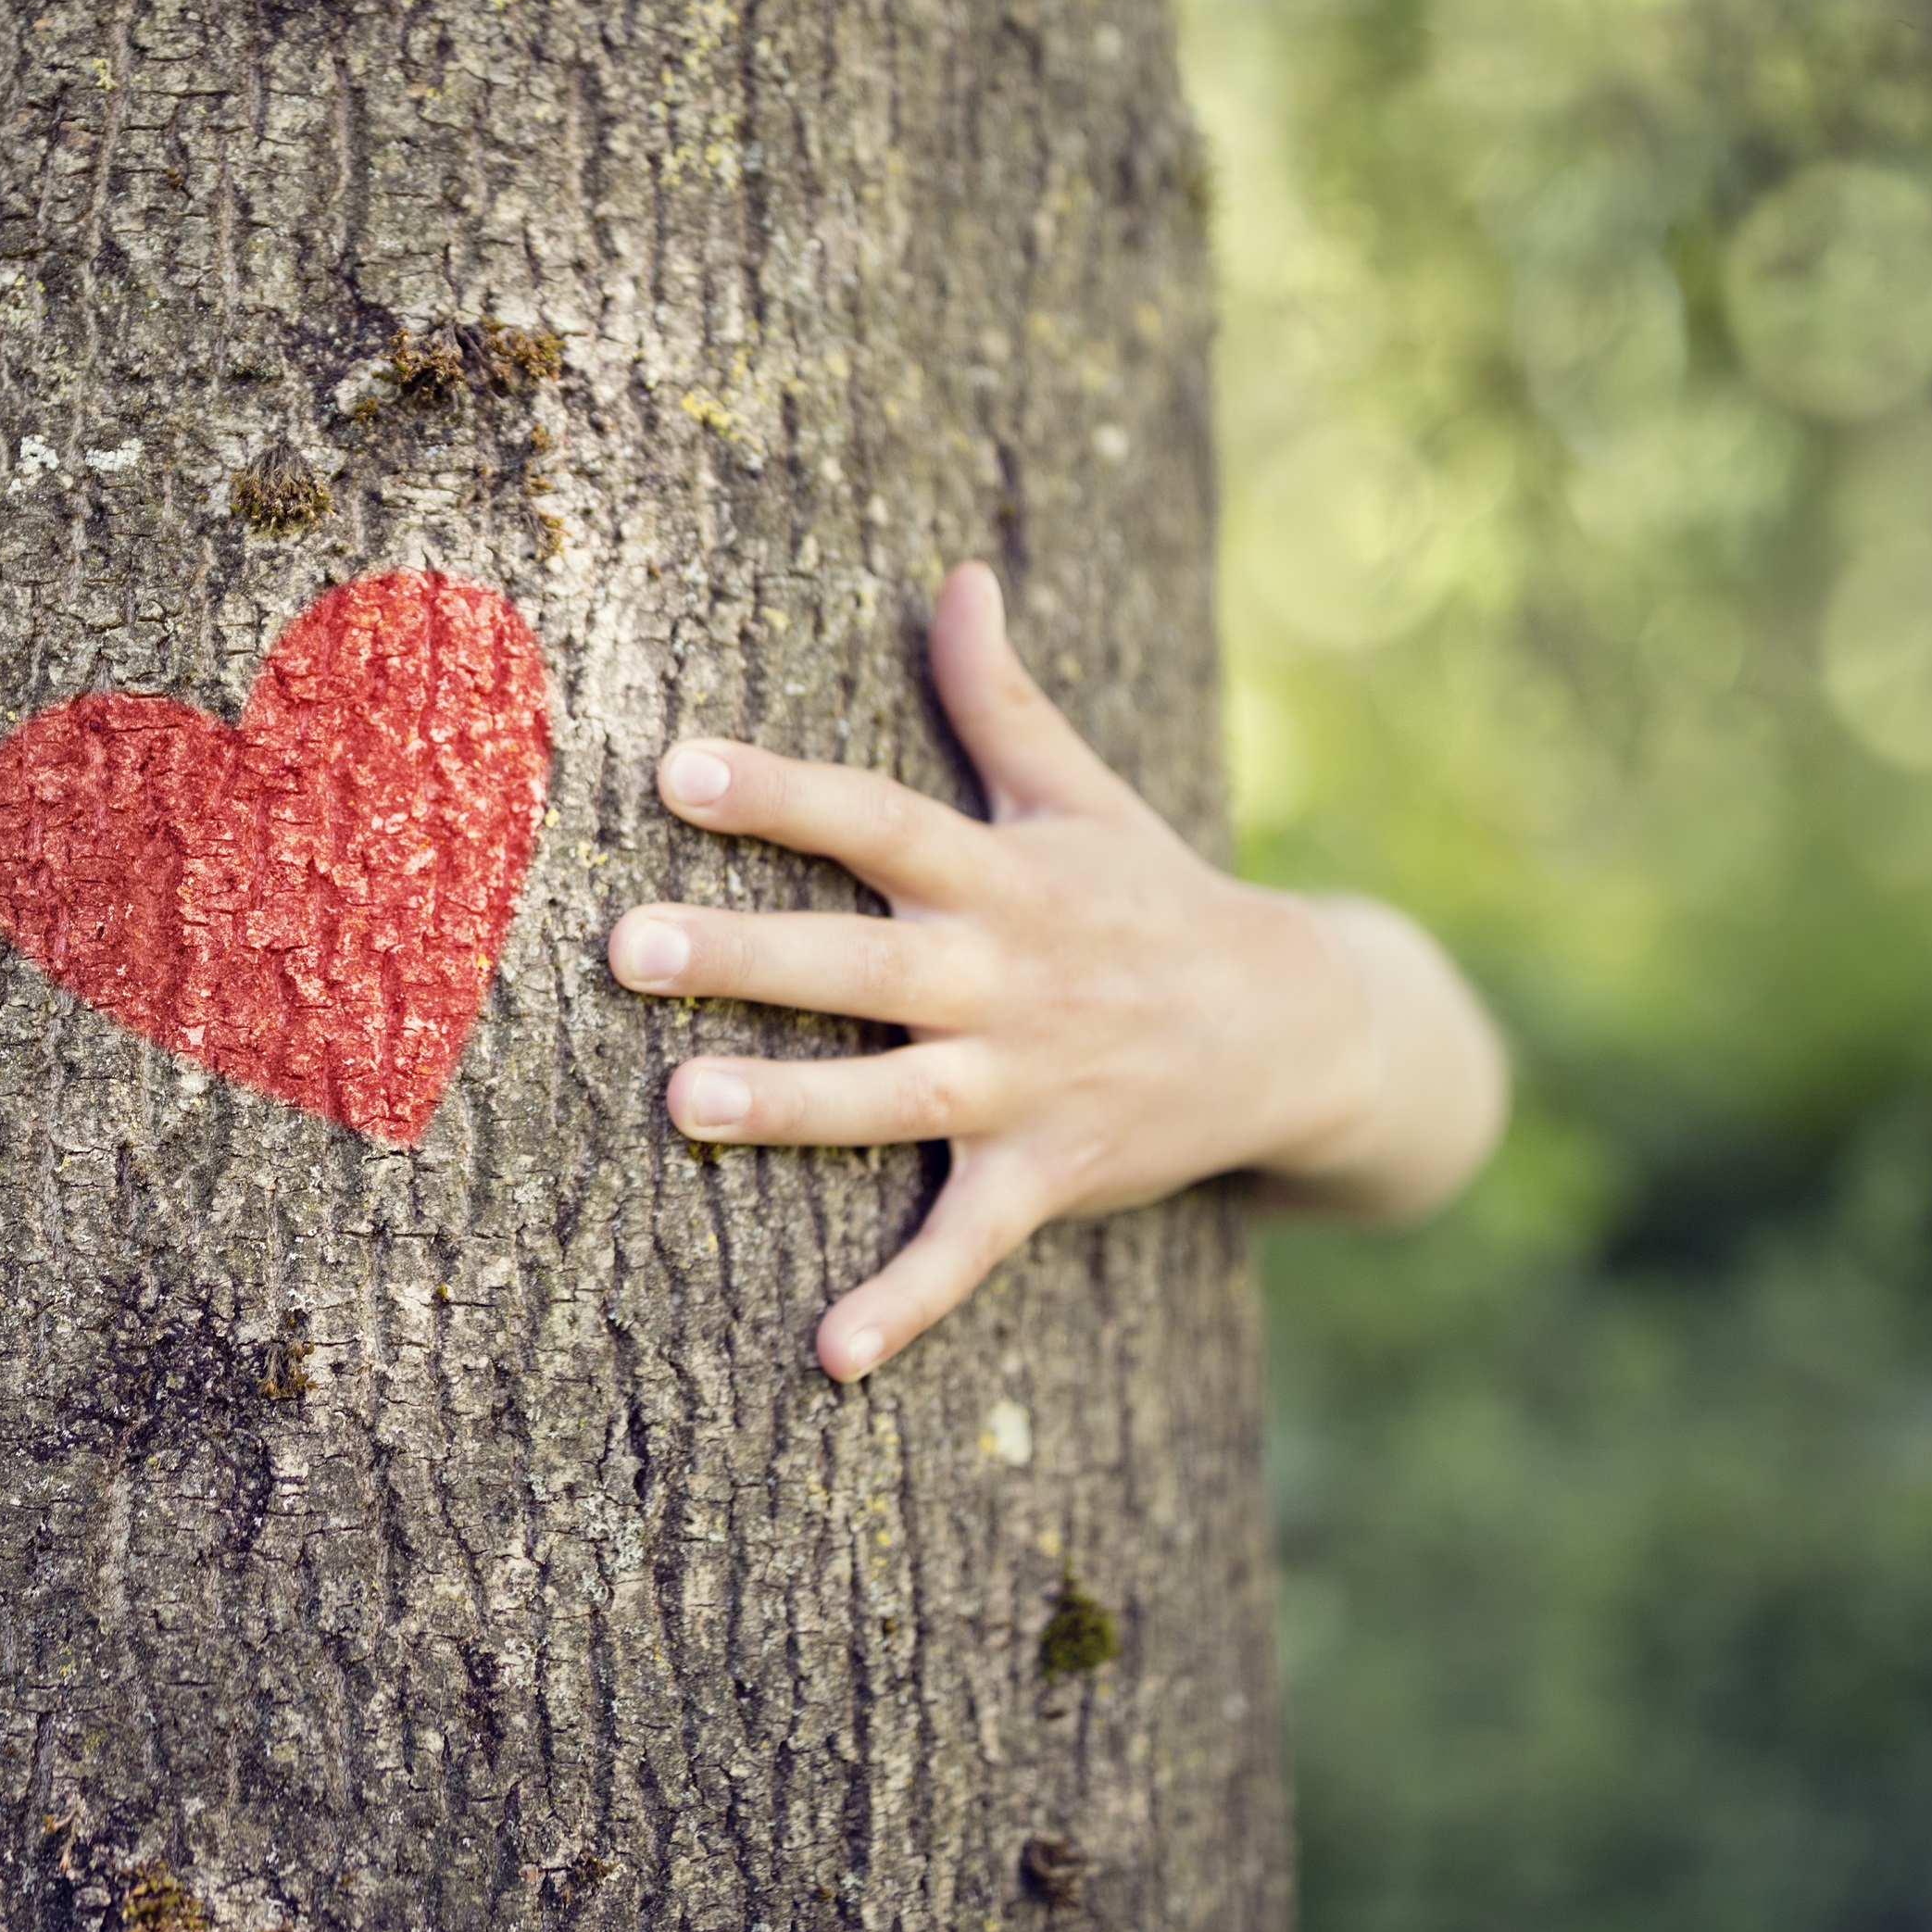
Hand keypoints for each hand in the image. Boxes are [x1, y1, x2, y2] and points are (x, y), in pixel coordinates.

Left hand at [606, 563, 1504, 1382]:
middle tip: (628, 944)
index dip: (782, 794)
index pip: (878, 820)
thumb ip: (1000, 696)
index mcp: (1001, 876)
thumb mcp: (1083, 795)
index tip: (676, 766)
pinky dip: (906, 1305)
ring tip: (681, 1103)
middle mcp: (1005, 976)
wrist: (1303, 1028)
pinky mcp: (1049, 1177)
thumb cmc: (1154, 897)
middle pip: (861, 960)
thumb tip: (957, 575)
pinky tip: (828, 1356)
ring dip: (792, 1106)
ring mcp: (1027, 1082)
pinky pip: (969, 1248)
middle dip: (747, 953)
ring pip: (892, 1099)